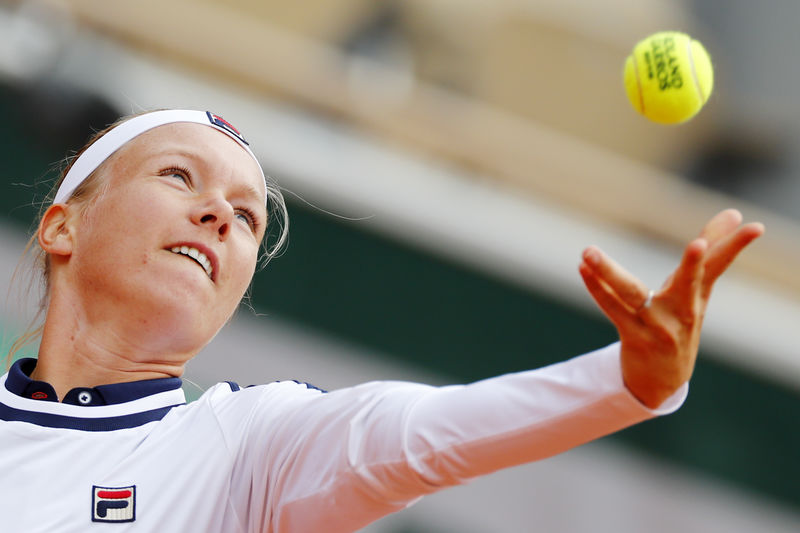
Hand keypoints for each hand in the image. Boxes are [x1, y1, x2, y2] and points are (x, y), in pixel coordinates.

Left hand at [578, 209, 764, 407]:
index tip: (754, 227)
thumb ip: (711, 249)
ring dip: (609, 272)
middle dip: (694, 264)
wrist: (663, 379)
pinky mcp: (634, 336)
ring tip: (589, 252)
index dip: (735, 245)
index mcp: (699, 295)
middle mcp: (682, 311)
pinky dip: (596, 287)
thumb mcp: (696, 289)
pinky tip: (583, 268)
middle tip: (698, 245)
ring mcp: (657, 326)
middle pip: (690, 282)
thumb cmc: (680, 321)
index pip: (720, 264)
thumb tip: (733, 212)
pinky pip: (611, 308)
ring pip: (632, 293)